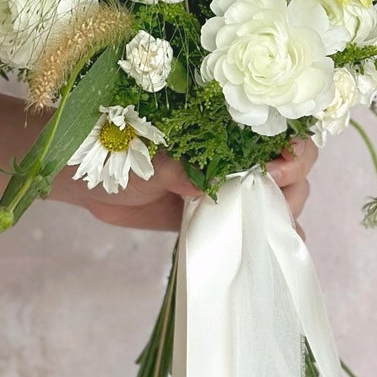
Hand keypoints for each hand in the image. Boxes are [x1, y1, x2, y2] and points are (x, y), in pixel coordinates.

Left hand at [64, 139, 317, 232]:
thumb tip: (203, 186)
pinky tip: (280, 251)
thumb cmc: (114, 150)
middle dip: (292, 185)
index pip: (279, 128)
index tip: (275, 167)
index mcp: (224, 125)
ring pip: (278, 197)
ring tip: (281, 234)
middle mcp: (234, 153)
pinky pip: (251, 225)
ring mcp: (229, 186)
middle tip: (273, 204)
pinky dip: (271, 237)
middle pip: (291, 166)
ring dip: (285, 215)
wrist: (84, 179)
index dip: (290, 147)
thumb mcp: (146, 155)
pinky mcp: (216, 215)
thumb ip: (176, 168)